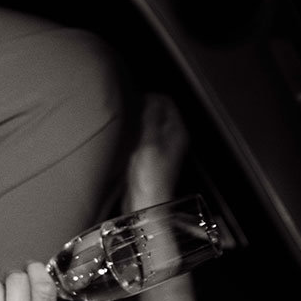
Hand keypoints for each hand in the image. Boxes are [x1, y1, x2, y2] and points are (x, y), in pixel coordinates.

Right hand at [125, 93, 188, 210]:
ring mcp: (160, 148)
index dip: (149, 98)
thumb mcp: (150, 143)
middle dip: (141, 110)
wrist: (145, 203)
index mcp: (176, 132)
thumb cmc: (151, 179)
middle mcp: (171, 139)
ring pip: (148, 125)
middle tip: (127, 114)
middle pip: (157, 112)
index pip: (166, 102)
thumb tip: (148, 99)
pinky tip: (125, 142)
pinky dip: (133, 136)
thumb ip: (150, 119)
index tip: (133, 101)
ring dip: (136, 124)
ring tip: (125, 128)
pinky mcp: (149, 158)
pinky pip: (141, 138)